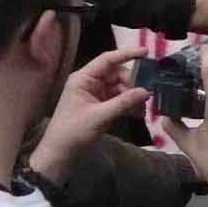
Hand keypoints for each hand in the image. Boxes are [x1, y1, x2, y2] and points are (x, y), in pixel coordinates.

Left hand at [29, 47, 149, 184]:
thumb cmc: (73, 131)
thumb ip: (124, 102)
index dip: (128, 54)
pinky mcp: (100, 106)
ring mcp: (96, 94)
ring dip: (133, 96)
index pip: (108, 59)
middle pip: (118, 74)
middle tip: (146, 95)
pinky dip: (129, 105)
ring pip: (120, 88)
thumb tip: (147, 91)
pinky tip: (139, 114)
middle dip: (133, 83)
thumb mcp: (100, 116)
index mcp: (84, 78)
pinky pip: (119, 99)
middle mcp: (90, 82)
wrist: (60, 154)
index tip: (147, 52)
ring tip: (143, 109)